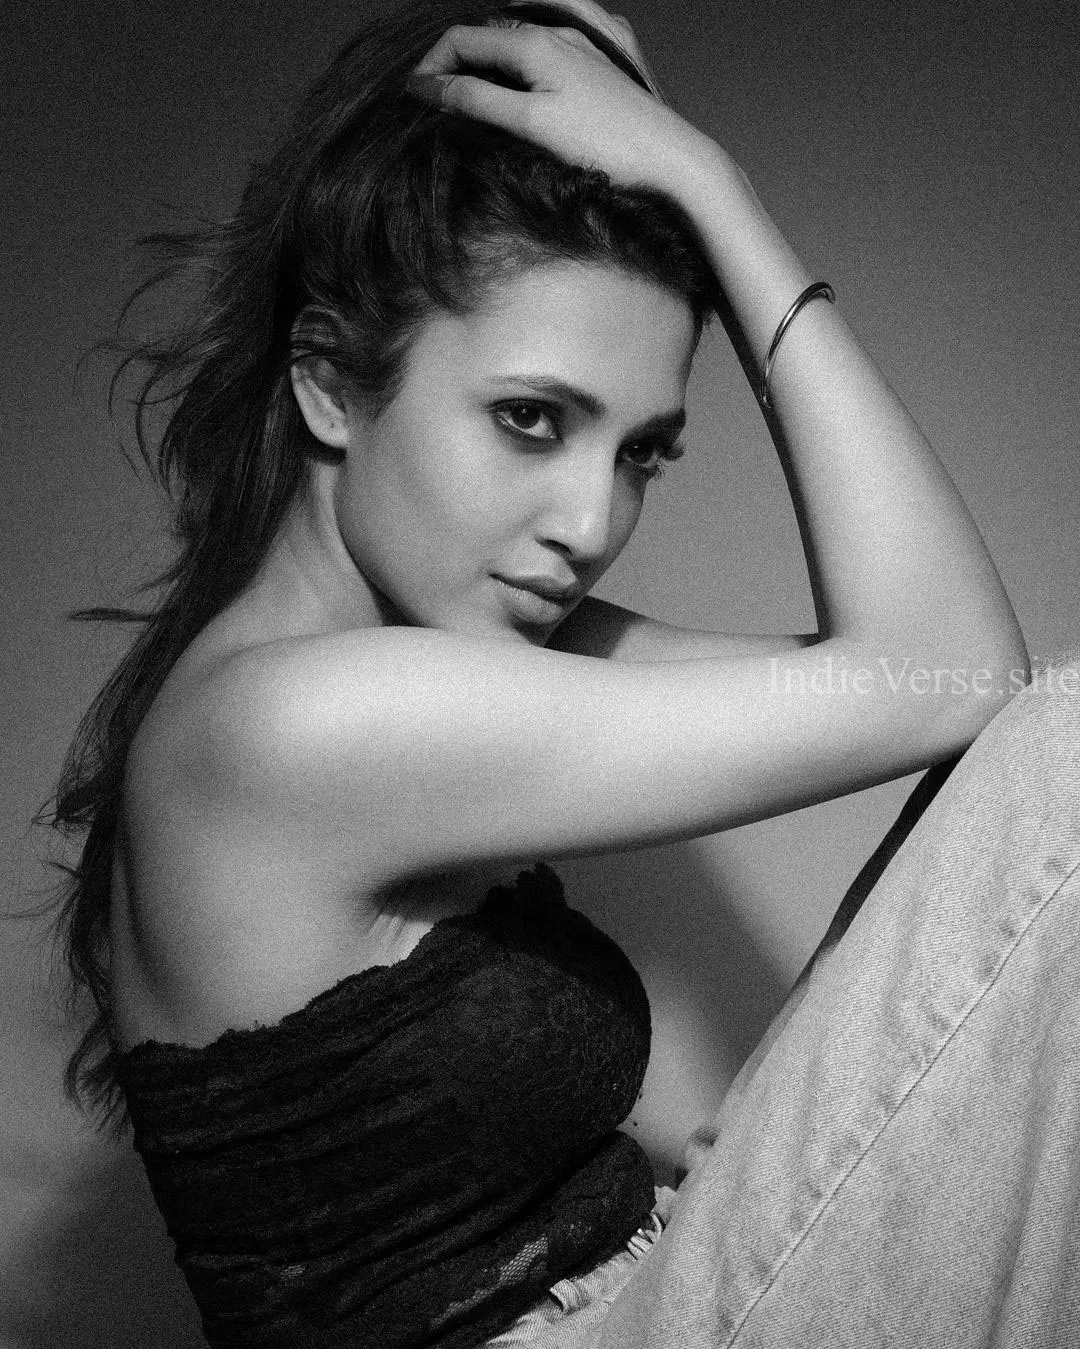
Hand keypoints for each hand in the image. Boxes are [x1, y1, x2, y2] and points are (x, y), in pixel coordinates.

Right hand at [407, 10, 710, 195]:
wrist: (670, 158)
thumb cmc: (605, 144)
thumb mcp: (531, 123)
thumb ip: (478, 100)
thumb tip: (433, 87)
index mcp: (533, 43)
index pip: (461, 40)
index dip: (431, 68)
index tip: (413, 100)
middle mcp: (556, 33)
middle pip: (488, 39)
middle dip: (456, 65)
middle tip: (437, 104)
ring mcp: (582, 47)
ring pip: (518, 43)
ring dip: (488, 63)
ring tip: (472, 96)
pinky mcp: (602, 67)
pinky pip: (553, 48)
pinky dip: (527, 58)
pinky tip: (527, 79)